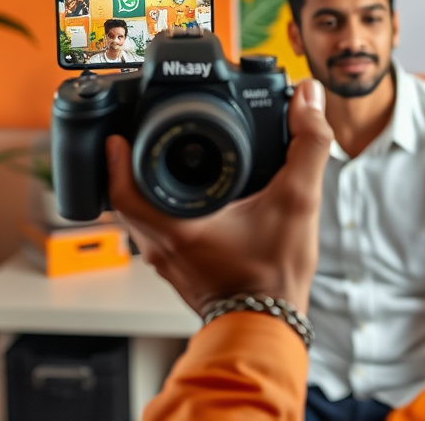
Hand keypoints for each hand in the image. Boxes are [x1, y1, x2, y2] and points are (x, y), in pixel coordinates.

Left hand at [108, 79, 331, 314]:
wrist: (270, 327)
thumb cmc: (275, 275)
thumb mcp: (299, 200)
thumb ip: (307, 144)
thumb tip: (307, 98)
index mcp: (179, 226)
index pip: (125, 188)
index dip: (117, 157)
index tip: (117, 132)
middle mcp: (163, 245)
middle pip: (126, 200)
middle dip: (128, 167)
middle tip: (134, 139)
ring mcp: (168, 261)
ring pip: (140, 218)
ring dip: (144, 190)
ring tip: (157, 162)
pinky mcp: (180, 269)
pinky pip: (156, 233)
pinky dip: (163, 210)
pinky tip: (187, 198)